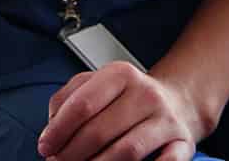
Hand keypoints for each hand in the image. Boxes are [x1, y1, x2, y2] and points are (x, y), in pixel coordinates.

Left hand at [38, 63, 207, 160]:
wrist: (179, 101)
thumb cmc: (128, 96)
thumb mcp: (96, 85)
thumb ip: (67, 100)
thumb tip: (51, 129)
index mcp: (119, 75)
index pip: (81, 105)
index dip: (58, 130)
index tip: (45, 146)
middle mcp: (145, 94)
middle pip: (99, 131)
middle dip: (72, 153)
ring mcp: (166, 120)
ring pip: (126, 151)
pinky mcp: (184, 143)